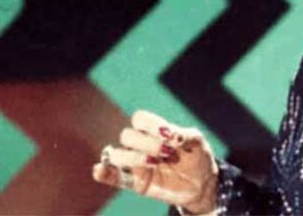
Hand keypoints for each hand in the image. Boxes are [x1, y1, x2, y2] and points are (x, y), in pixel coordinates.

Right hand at [92, 110, 217, 213]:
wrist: (202, 184)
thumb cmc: (197, 156)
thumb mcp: (197, 142)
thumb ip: (185, 134)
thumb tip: (171, 134)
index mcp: (154, 131)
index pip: (139, 119)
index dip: (150, 124)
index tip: (169, 135)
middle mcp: (142, 145)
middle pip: (127, 135)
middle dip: (147, 142)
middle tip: (166, 152)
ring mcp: (136, 164)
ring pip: (117, 155)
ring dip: (133, 157)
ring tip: (155, 162)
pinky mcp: (135, 182)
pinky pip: (113, 177)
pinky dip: (103, 173)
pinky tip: (100, 170)